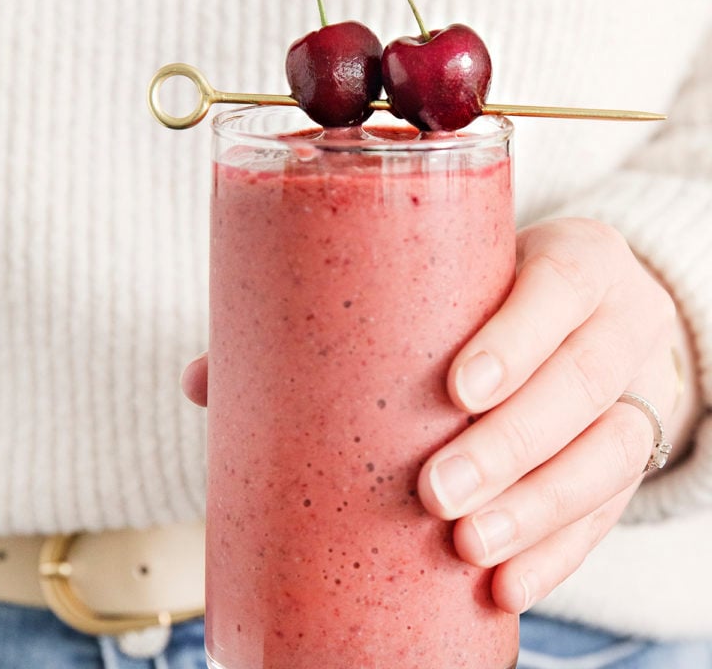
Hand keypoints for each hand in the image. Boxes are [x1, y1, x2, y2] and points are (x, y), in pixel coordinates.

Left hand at [181, 217, 682, 614]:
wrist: (585, 316)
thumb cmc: (495, 294)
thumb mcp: (446, 281)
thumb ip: (345, 318)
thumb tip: (208, 379)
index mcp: (573, 260)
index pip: (562, 284)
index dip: (519, 335)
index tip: (458, 389)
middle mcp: (618, 319)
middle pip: (584, 380)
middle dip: (512, 444)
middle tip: (435, 492)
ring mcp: (635, 387)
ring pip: (610, 452)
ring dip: (539, 510)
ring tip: (467, 546)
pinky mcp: (630, 448)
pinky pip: (613, 506)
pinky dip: (562, 550)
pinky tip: (506, 584)